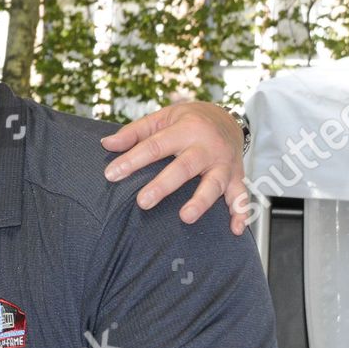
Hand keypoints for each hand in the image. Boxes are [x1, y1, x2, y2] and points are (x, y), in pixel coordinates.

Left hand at [100, 101, 248, 234]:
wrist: (228, 117)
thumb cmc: (189, 120)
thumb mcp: (162, 117)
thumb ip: (134, 132)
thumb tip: (107, 144)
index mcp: (185, 129)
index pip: (155, 145)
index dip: (132, 160)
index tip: (111, 175)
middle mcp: (207, 146)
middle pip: (185, 166)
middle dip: (164, 185)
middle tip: (143, 202)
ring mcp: (224, 162)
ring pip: (214, 183)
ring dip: (201, 201)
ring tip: (186, 217)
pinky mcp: (237, 176)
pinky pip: (242, 196)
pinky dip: (241, 212)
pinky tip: (235, 230)